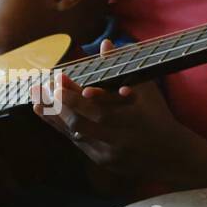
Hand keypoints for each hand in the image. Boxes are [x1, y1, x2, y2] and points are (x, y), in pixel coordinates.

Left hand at [31, 39, 189, 178]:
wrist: (171, 156)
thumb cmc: (158, 117)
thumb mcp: (145, 90)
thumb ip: (122, 67)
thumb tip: (104, 44)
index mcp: (130, 119)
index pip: (95, 108)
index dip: (74, 95)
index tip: (58, 80)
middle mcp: (117, 139)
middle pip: (79, 123)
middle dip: (57, 105)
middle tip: (40, 88)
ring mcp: (108, 153)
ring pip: (74, 135)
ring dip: (53, 117)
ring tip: (36, 101)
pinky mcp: (102, 162)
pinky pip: (77, 144)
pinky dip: (63, 128)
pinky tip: (49, 115)